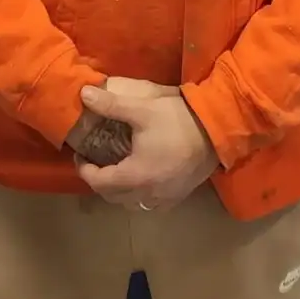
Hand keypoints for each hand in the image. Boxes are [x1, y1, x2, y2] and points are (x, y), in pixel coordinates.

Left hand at [74, 79, 218, 209]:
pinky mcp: (179, 196)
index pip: (99, 182)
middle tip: (96, 163)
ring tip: (117, 172)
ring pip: (132, 204)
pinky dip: (140, 196)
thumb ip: (111, 104)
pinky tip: (143, 179)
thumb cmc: (177, 121)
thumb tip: (84, 94)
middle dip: (101, 182)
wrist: (218, 132)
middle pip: (113, 197)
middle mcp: (147, 194)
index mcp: (134, 175)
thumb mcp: (142, 109)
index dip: (85, 170)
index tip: (81, 156)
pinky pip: (151, 204)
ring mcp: (164, 198)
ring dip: (120, 192)